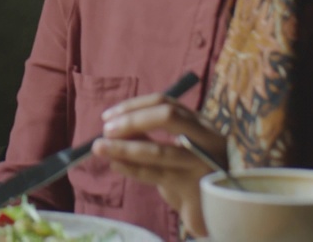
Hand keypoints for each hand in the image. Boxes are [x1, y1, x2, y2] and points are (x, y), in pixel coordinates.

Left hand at [91, 92, 225, 237]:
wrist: (213, 210)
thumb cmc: (187, 174)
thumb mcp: (171, 149)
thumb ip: (147, 136)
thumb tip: (113, 126)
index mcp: (200, 123)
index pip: (164, 102)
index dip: (134, 106)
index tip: (108, 116)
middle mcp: (206, 138)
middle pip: (167, 117)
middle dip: (132, 121)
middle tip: (106, 130)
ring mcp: (203, 162)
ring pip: (159, 150)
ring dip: (124, 148)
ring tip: (99, 148)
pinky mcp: (195, 187)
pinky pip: (157, 175)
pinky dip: (132, 169)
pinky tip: (116, 165)